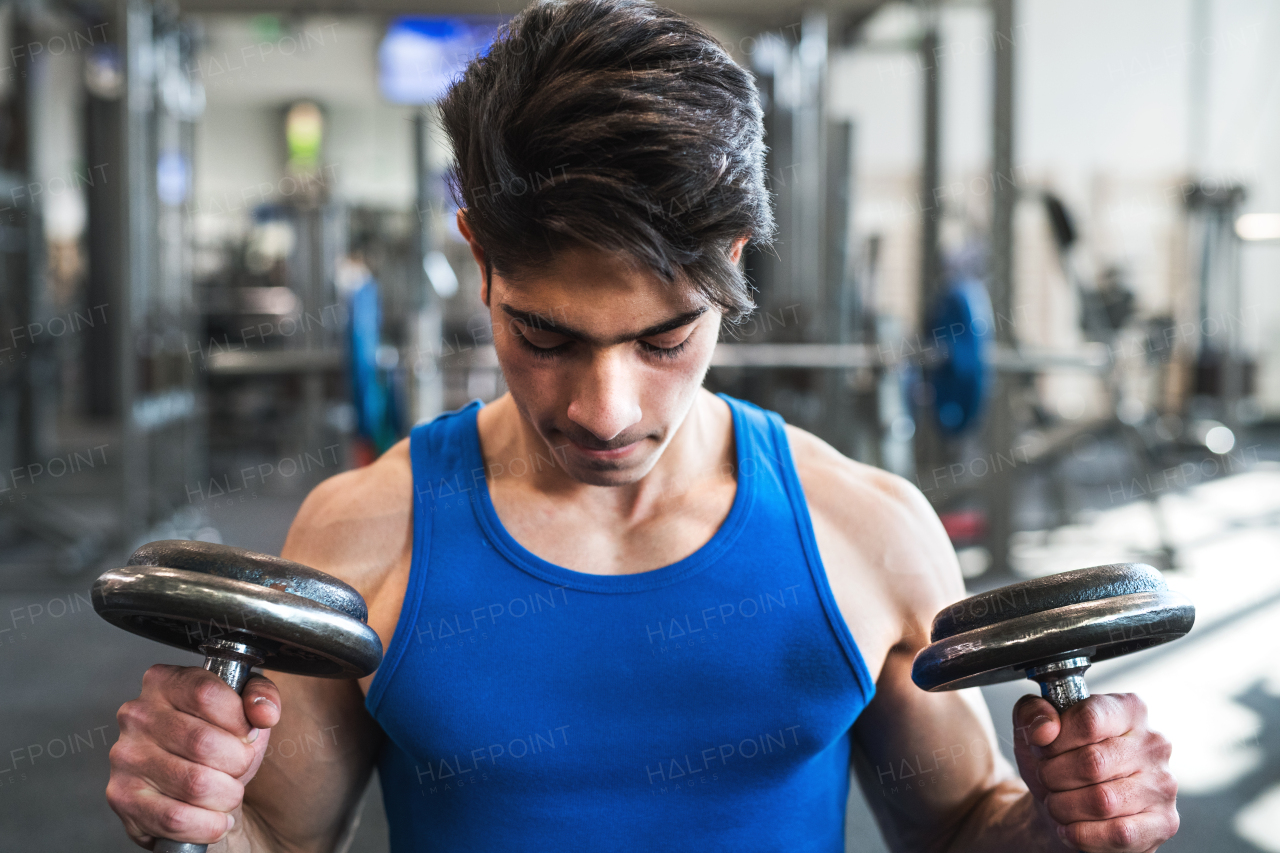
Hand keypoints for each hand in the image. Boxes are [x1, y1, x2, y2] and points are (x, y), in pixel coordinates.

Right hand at [106, 665, 281, 848]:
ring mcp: (126, 757)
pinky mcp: (123, 798)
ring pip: (195, 784)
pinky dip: (208, 824)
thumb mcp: (246, 709)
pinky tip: (215, 817)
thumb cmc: (219, 741)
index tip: (246, 733)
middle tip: (238, 767)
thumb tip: (264, 712)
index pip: (207, 694)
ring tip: (226, 791)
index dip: (238, 720)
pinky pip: (176, 818)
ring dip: (226, 795)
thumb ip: (262, 697)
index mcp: (164, 682)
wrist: (194, 788)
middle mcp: (137, 715)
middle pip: (203, 743)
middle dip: (237, 762)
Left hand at [1013, 693, 1177, 851]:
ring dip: (1064, 807)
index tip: (1042, 749)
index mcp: (1128, 709)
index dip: (1054, 740)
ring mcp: (1163, 784)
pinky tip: (1070, 828)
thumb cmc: (1058, 760)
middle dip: (1054, 776)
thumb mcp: (1033, 727)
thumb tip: (1044, 729)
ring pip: (1102, 802)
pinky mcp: (1164, 822)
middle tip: (1047, 780)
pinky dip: (1082, 835)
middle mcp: (1153, 743)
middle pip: (1092, 763)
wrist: (1068, 803)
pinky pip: (1118, 833)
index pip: (1088, 719)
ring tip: (1057, 803)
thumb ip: (1032, 713)